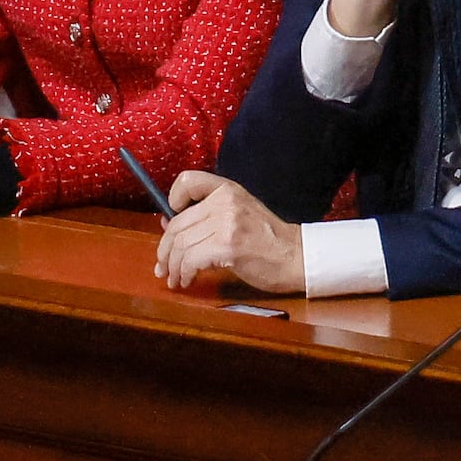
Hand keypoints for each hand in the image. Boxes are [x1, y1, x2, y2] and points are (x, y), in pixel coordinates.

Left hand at [156, 170, 306, 295]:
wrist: (297, 257)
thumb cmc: (268, 240)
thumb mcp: (239, 215)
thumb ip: (207, 216)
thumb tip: (167, 224)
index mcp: (228, 190)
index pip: (188, 180)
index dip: (173, 198)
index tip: (170, 221)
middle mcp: (225, 202)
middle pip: (177, 224)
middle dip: (165, 250)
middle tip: (163, 267)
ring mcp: (227, 223)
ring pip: (181, 244)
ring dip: (173, 266)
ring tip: (175, 278)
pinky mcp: (227, 246)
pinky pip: (191, 260)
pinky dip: (184, 273)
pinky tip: (187, 280)